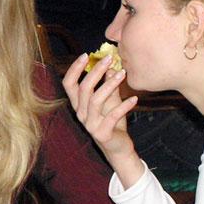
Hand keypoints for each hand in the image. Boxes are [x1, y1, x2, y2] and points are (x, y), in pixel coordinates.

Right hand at [62, 53, 143, 183]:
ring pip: (95, 100)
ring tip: (123, 74)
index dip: (74, 69)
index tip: (86, 55)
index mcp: (79, 104)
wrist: (118, 147)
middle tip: (109, 59)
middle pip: (83, 88)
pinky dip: (124, 106)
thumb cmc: (112, 122)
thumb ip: (109, 85)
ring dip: (109, 85)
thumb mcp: (111, 101)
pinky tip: (134, 99)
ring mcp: (89, 124)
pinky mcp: (102, 133)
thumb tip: (111, 66)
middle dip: (96, 71)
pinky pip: (112, 116)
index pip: (68, 84)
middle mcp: (80, 113)